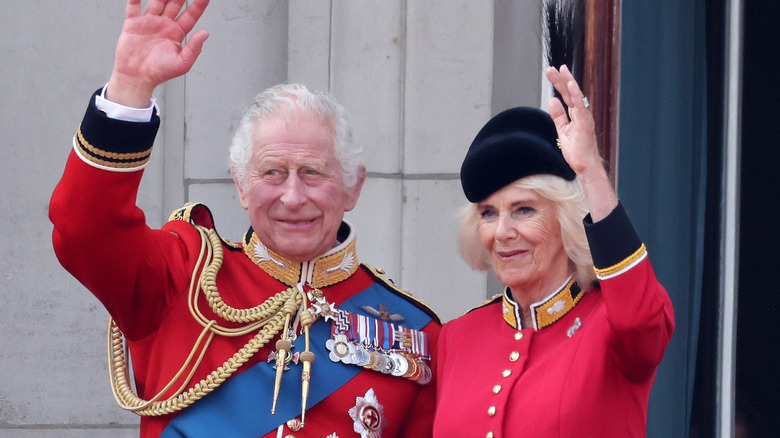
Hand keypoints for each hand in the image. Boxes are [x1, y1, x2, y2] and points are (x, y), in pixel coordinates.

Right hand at [107, 0, 209, 107]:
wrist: (137, 78)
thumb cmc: (160, 73)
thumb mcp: (182, 64)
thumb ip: (194, 48)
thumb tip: (205, 33)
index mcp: (177, 33)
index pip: (190, 15)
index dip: (198, 5)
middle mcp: (164, 25)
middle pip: (174, 3)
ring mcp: (149, 22)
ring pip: (157, 1)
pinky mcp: (133, 23)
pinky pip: (134, 5)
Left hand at [545, 65, 617, 220]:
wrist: (584, 165)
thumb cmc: (577, 151)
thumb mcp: (562, 130)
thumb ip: (558, 115)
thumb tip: (552, 101)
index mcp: (575, 114)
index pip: (565, 95)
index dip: (558, 84)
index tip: (551, 73)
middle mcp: (581, 113)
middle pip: (569, 92)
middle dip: (560, 79)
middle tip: (551, 68)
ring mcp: (584, 117)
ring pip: (575, 95)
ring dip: (567, 82)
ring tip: (561, 70)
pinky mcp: (585, 123)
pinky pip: (580, 106)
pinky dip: (576, 94)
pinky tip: (570, 84)